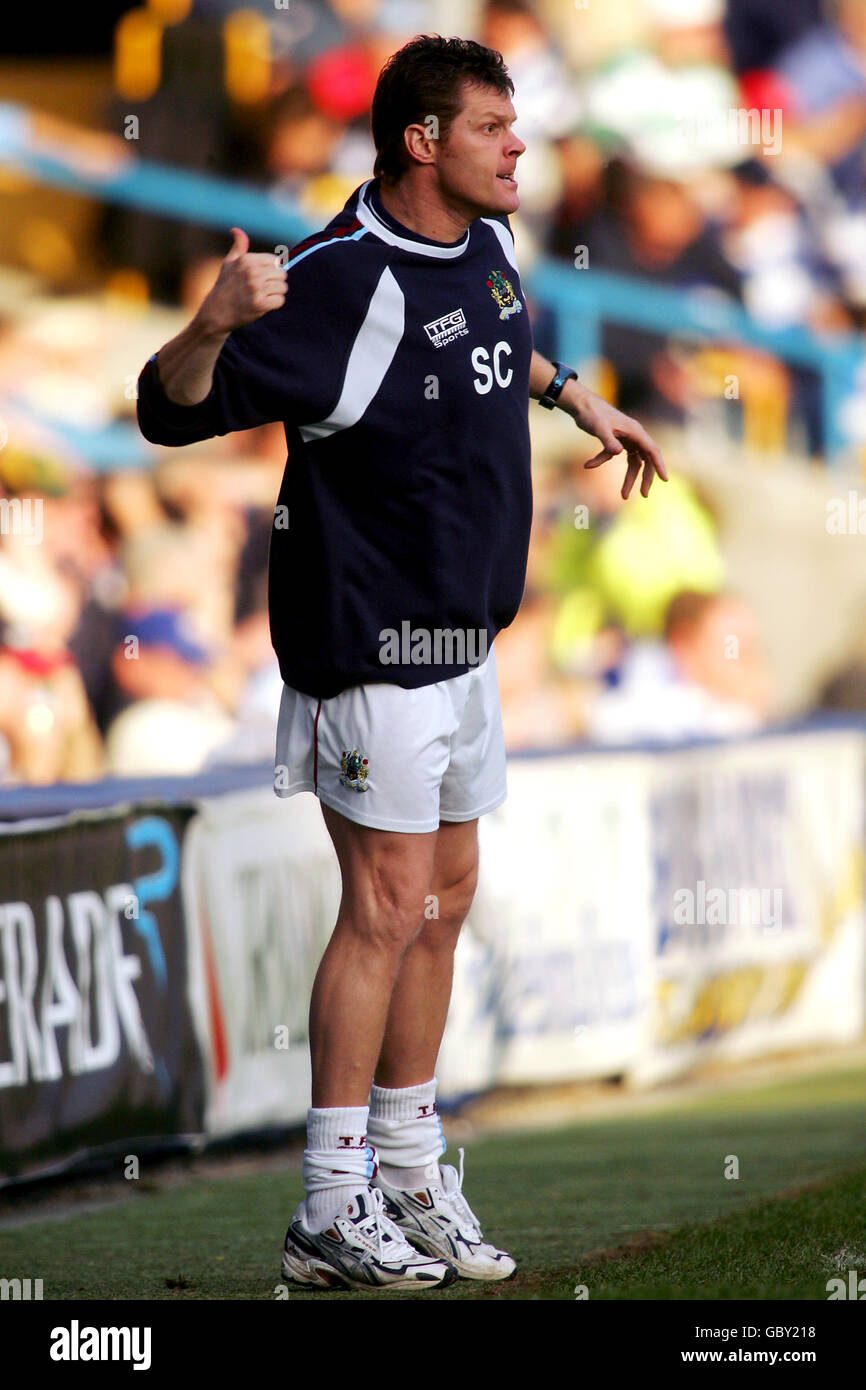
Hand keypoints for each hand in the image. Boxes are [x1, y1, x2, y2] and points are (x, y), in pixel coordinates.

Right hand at [194, 228, 287, 335]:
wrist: (216, 313)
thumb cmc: (224, 287)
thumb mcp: (228, 263)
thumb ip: (238, 247)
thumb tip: (236, 230)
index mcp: (246, 260)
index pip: (275, 261)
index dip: (272, 270)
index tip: (262, 278)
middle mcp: (252, 272)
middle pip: (282, 274)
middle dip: (275, 282)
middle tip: (263, 289)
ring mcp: (256, 288)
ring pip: (283, 287)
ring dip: (276, 294)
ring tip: (263, 297)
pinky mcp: (260, 304)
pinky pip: (280, 300)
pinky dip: (274, 304)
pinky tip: (263, 305)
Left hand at [561, 380, 667, 498]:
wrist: (581, 404)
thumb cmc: (591, 414)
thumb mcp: (598, 427)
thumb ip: (608, 441)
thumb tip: (618, 453)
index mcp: (635, 431)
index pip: (653, 450)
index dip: (660, 465)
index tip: (665, 479)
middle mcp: (634, 435)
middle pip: (646, 459)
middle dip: (646, 478)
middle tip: (644, 495)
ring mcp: (626, 438)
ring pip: (634, 462)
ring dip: (630, 478)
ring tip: (624, 495)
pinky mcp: (617, 440)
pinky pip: (615, 455)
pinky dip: (603, 461)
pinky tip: (588, 464)